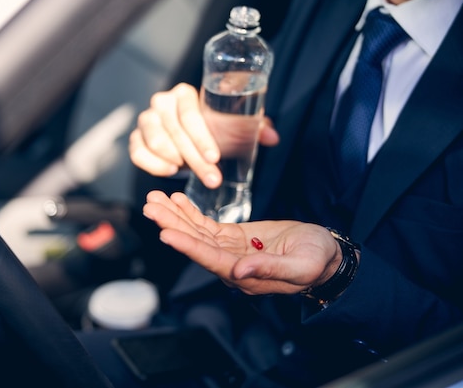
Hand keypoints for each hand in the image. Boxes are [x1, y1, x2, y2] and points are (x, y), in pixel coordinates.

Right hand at [129, 83, 278, 188]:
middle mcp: (162, 103)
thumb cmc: (214, 127)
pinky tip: (168, 171)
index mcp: (184, 93)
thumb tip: (272, 136)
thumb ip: (254, 126)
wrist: (190, 134)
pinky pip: (137, 151)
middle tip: (212, 177)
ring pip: (153, 139)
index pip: (188, 111)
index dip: (201, 135)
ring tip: (187, 172)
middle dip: (194, 157)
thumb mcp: (235, 124)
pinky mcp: (137, 139)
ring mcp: (146, 120)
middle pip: (173, 129)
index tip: (215, 157)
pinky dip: (151, 163)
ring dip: (172, 159)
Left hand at [142, 190, 341, 295]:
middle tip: (150, 207)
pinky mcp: (234, 237)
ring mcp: (231, 250)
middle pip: (196, 244)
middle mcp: (232, 265)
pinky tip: (177, 200)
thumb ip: (270, 269)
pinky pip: (207, 225)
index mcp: (245, 276)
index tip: (166, 234)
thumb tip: (239, 272)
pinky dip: (191, 212)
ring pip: (197, 232)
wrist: (326, 254)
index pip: (211, 260)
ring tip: (155, 200)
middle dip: (172, 225)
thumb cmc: (317, 261)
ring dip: (175, 216)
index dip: (188, 246)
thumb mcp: (301, 266)